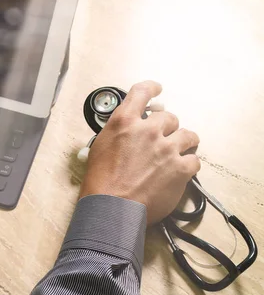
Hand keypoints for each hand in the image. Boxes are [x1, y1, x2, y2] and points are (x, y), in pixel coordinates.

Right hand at [80, 81, 200, 223]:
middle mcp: (148, 131)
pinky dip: (189, 164)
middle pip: (169, 117)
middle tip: (162, 137)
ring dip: (183, 142)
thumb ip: (117, 133)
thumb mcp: (100, 146)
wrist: (112, 207)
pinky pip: (194, 160)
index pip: (141, 92)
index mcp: (124, 122)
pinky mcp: (181, 169)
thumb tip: (126, 132)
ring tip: (177, 151)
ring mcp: (167, 149)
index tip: (157, 88)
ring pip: (188, 135)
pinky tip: (181, 170)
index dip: (151, 88)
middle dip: (166, 127)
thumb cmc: (100, 181)